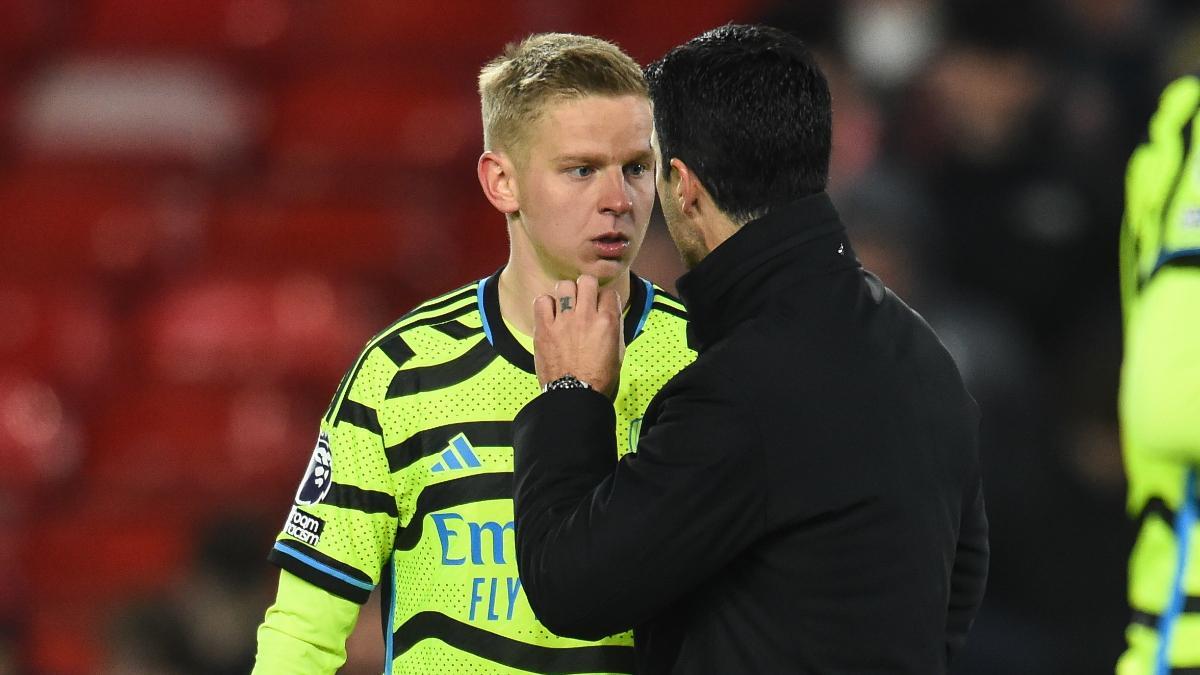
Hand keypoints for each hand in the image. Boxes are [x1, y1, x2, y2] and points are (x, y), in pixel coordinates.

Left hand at [532, 275, 624, 397]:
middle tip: (583, 300)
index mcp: (608, 322)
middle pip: (587, 281)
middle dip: (587, 288)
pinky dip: (546, 304)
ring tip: (565, 306)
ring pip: (564, 286)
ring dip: (566, 294)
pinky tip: (550, 314)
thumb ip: (614, 329)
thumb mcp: (618, 352)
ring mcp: (563, 321)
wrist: (575, 396)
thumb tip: (609, 315)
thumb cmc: (598, 379)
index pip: (609, 292)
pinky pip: (542, 301)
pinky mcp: (544, 328)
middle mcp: (586, 316)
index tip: (600, 307)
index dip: (605, 299)